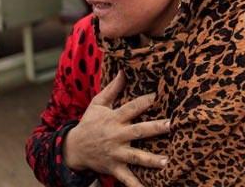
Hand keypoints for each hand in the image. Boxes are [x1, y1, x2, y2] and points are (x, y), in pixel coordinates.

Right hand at [64, 71, 169, 185]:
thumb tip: (124, 70)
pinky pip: (127, 178)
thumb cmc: (89, 123)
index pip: (131, 108)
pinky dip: (136, 185)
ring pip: (136, 157)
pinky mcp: (114, 168)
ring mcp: (115, 153)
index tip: (157, 95)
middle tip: (171, 125)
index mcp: (114, 118)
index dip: (144, 101)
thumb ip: (112, 88)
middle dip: (154, 128)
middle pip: (138, 131)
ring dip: (151, 160)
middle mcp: (116, 136)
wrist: (73, 149)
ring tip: (167, 162)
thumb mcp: (97, 104)